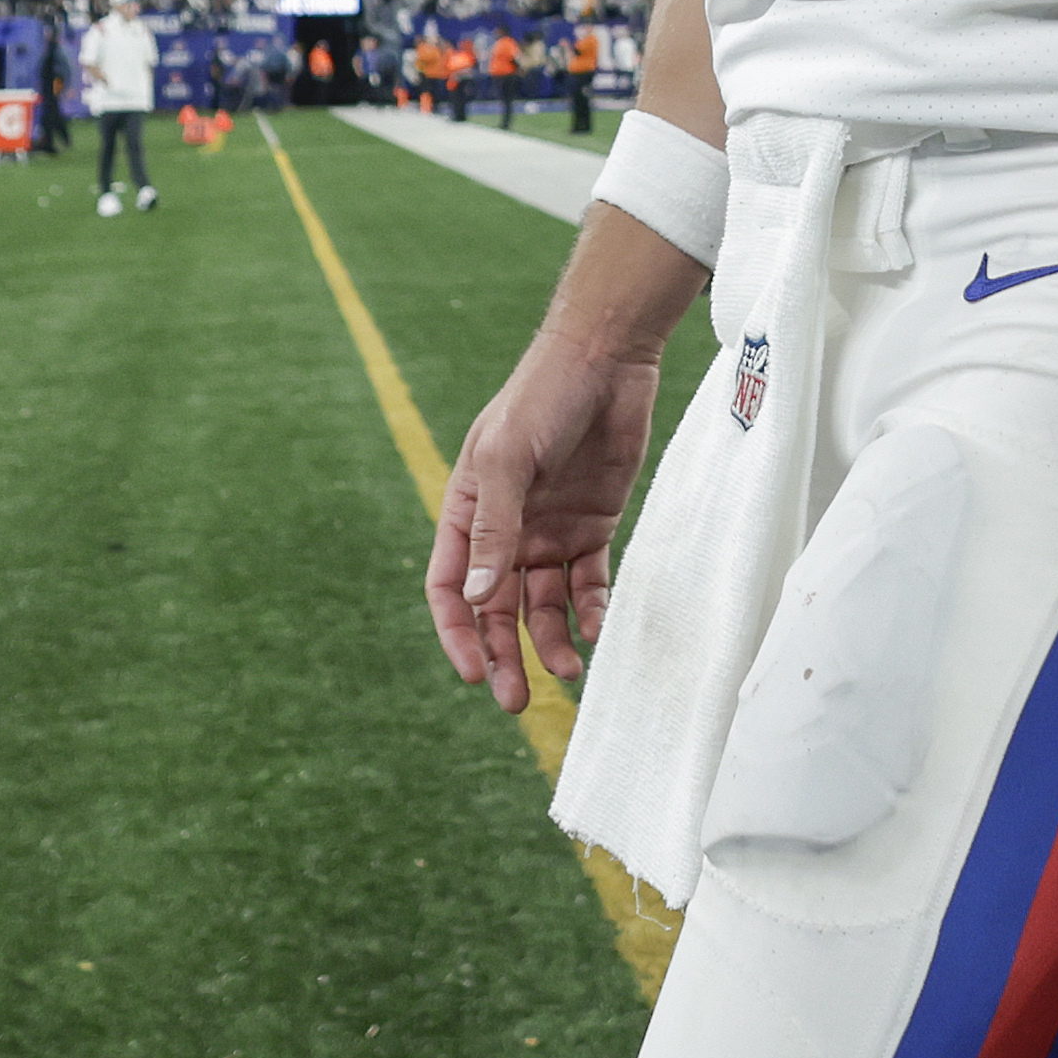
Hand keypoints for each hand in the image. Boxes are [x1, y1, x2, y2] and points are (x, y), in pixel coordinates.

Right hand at [426, 331, 660, 715]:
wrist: (606, 356)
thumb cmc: (543, 397)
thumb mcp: (508, 459)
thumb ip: (494, 529)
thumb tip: (477, 598)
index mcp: (467, 511)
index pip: (450, 586)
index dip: (458, 633)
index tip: (474, 673)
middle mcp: (506, 528)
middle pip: (497, 607)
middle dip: (504, 655)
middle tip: (516, 701)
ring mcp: (550, 529)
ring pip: (543, 604)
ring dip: (551, 641)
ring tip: (571, 671)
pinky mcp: (594, 524)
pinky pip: (589, 583)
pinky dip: (592, 610)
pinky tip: (600, 630)